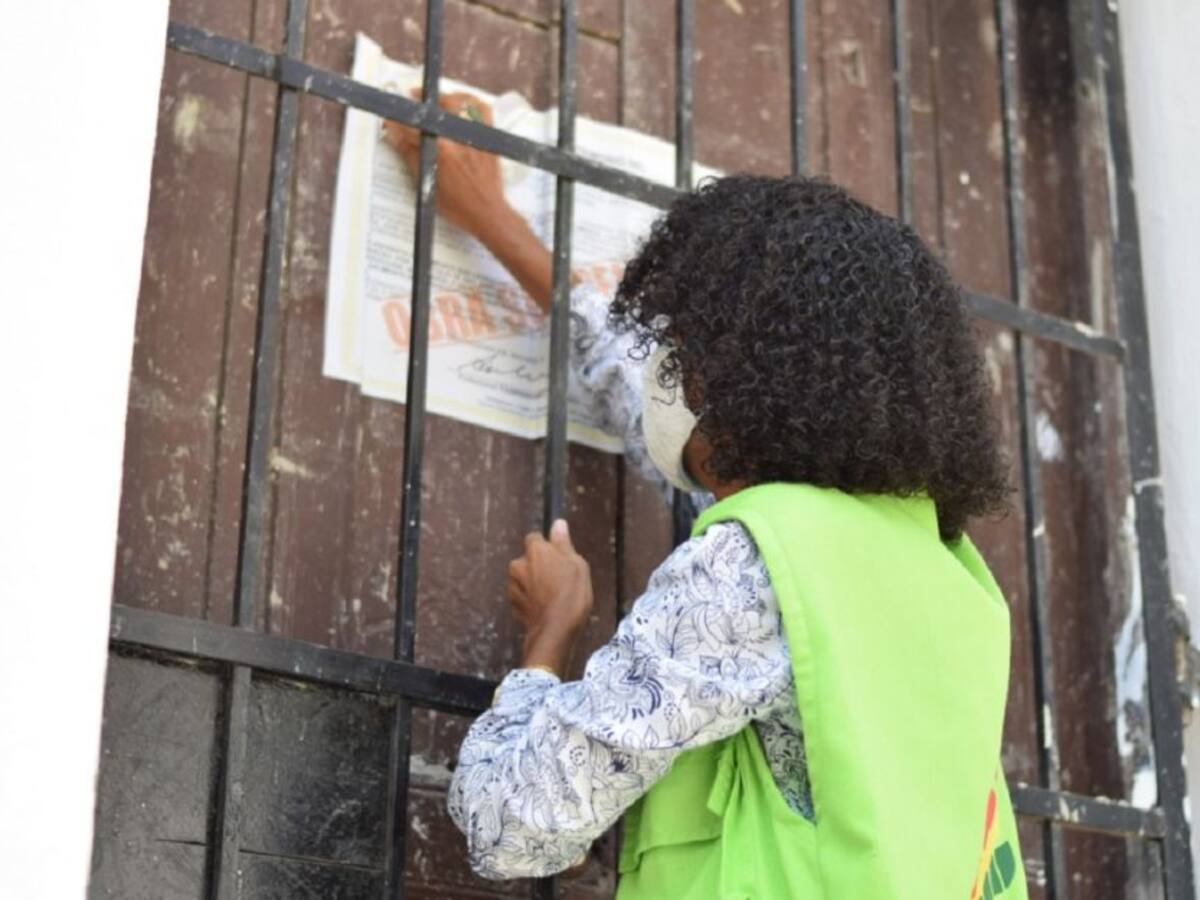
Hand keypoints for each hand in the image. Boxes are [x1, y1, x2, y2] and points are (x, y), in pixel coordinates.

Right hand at [383, 90, 511, 238]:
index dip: (396, 120)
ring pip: (456, 101)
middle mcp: (457, 137)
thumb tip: (393, 133)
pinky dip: (470, 101)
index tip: (390, 120)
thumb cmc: (458, 205)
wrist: (487, 212)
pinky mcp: (489, 135)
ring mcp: (475, 134)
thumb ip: (409, 154)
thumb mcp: (427, 183)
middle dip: (416, 104)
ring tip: (432, 104)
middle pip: (432, 108)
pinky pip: (481, 107)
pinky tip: (459, 104)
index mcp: (440, 150)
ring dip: (441, 100)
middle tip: (409, 106)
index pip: (411, 126)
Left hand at [506, 519, 593, 675]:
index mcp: (535, 551)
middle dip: (538, 566)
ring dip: (533, 583)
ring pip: (523, 578)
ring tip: (553, 597)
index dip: (546, 546)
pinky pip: (522, 597)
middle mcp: (518, 564)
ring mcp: (512, 586)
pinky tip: (545, 608)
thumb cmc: (571, 594)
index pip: (534, 537)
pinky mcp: (512, 605)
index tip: (557, 556)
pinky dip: (530, 600)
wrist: (555, 630)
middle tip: (558, 579)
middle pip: (527, 559)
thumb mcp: (577, 565)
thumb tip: (558, 523)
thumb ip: (563, 543)